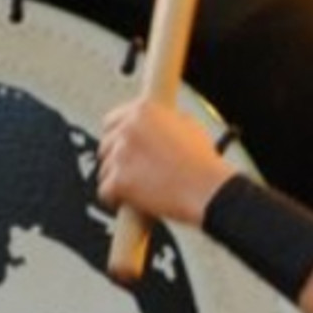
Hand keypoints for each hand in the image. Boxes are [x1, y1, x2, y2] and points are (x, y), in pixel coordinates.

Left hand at [97, 98, 232, 226]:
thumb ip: (163, 121)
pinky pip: (104, 192)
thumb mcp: (187, 125)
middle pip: (105, 145)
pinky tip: (128, 202)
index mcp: (143, 110)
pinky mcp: (118, 181)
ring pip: (103, 170)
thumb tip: (154, 125)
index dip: (117, 137)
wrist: (208, 190)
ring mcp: (121, 155)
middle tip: (131, 172)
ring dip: (115, 180)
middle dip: (116, 160)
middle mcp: (128, 128)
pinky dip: (114, 200)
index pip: (111, 121)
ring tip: (136, 189)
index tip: (120, 147)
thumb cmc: (203, 162)